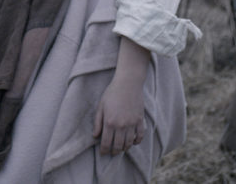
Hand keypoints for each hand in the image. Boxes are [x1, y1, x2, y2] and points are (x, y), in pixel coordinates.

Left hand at [92, 37, 148, 155]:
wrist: (128, 83)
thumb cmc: (112, 93)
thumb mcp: (101, 106)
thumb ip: (97, 122)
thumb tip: (95, 136)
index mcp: (109, 122)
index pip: (106, 143)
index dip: (104, 151)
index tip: (103, 152)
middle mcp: (121, 125)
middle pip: (118, 146)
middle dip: (114, 152)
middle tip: (111, 152)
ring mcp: (132, 124)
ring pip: (129, 143)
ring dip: (124, 148)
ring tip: (121, 148)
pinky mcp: (140, 121)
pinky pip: (140, 136)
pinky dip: (136, 142)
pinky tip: (132, 142)